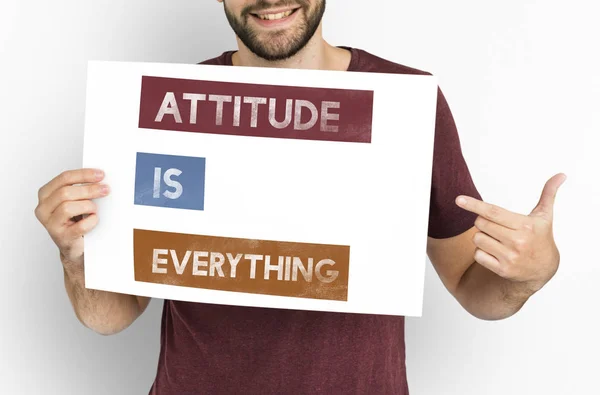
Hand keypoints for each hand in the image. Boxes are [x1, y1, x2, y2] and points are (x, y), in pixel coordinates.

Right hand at [34, 169, 109, 267]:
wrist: (75, 247)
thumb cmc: (75, 220)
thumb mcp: (75, 201)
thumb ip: (81, 189)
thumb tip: (101, 179)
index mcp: (46, 195)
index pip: (64, 178)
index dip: (83, 175)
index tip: (101, 174)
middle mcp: (43, 208)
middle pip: (66, 192)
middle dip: (89, 189)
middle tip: (106, 189)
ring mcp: (50, 224)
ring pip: (68, 207)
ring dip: (88, 206)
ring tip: (94, 210)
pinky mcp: (62, 237)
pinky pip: (80, 226)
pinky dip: (91, 221)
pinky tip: (94, 219)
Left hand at [455, 173, 565, 294]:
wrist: (544, 269)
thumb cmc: (540, 237)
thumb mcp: (544, 216)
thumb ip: (548, 194)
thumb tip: (561, 175)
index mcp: (526, 225)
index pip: (493, 212)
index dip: (474, 205)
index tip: (458, 200)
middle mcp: (518, 241)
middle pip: (481, 223)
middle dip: (483, 221)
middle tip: (496, 226)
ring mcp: (510, 257)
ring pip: (477, 239)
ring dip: (482, 237)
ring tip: (498, 240)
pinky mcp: (503, 270)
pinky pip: (477, 255)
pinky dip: (482, 252)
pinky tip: (495, 252)